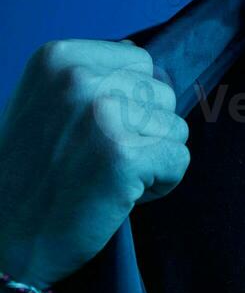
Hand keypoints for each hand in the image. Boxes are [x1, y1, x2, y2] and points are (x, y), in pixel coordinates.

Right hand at [0, 40, 188, 292]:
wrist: (2, 239)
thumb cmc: (28, 173)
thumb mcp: (43, 104)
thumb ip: (90, 77)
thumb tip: (140, 53)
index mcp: (58, 58)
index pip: (141, 63)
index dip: (129, 101)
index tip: (91, 131)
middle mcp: (79, 78)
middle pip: (162, 94)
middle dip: (143, 131)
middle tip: (96, 160)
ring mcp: (103, 114)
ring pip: (175, 127)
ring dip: (151, 158)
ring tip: (103, 176)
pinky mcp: (125, 155)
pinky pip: (179, 160)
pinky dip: (160, 184)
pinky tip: (118, 195)